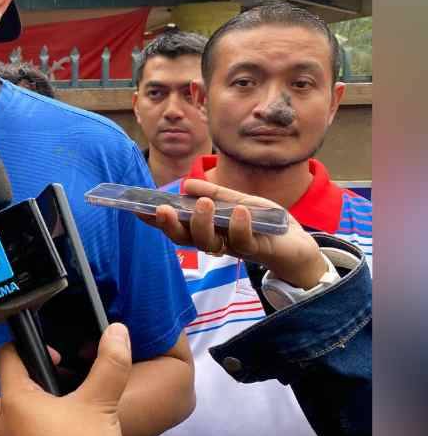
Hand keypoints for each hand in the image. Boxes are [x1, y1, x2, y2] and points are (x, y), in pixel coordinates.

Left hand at [0, 322, 132, 435]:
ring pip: (27, 407)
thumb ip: (110, 363)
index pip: (6, 355)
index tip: (58, 356)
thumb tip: (116, 331)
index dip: (30, 345)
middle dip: (46, 376)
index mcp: (14, 401)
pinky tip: (74, 432)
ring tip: (77, 409)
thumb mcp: (101, 404)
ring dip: (51, 402)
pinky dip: (51, 423)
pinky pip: (32, 429)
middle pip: (18, 381)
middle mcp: (6, 421)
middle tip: (73, 383)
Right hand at [142, 178, 327, 288]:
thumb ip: (215, 193)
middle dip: (170, 225)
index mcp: (207, 228)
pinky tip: (237, 211)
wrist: (298, 243)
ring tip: (203, 204)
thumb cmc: (264, 222)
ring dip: (202, 223)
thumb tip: (186, 185)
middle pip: (184, 239)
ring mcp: (233, 247)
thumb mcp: (238, 200)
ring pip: (209, 243)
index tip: (137, 209)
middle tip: (162, 209)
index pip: (176, 226)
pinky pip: (242, 241)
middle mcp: (215, 241)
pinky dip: (238, 225)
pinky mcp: (255, 250)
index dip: (155, 220)